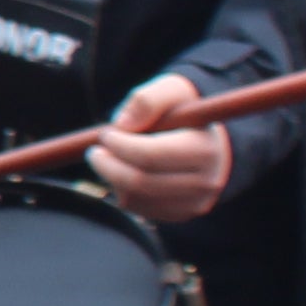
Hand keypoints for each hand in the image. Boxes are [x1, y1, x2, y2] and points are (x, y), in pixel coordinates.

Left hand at [90, 74, 235, 225]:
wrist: (209, 141)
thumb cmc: (183, 111)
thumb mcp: (171, 91)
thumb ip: (148, 100)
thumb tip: (122, 124)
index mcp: (205, 150)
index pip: (150, 156)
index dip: (119, 145)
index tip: (106, 134)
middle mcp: (205, 182)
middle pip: (140, 182)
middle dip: (107, 165)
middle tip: (96, 151)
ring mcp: (194, 203)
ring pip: (135, 198)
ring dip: (112, 178)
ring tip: (111, 158)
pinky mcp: (182, 215)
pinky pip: (138, 208)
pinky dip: (122, 191)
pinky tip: (125, 172)